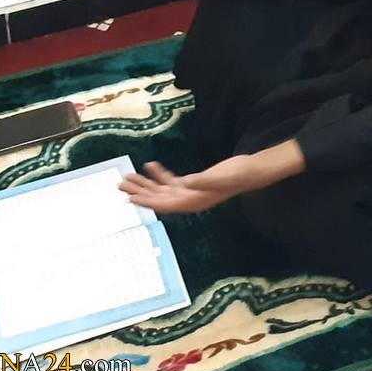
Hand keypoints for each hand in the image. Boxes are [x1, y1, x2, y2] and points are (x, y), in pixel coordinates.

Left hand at [119, 158, 250, 214]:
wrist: (251, 171)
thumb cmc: (237, 175)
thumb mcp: (219, 177)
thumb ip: (201, 181)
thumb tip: (184, 183)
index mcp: (192, 202)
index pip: (163, 204)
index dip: (146, 202)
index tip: (129, 199)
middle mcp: (187, 200)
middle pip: (157, 198)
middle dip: (138, 191)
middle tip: (120, 185)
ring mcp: (189, 191)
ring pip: (161, 189)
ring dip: (145, 183)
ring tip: (127, 176)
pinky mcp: (193, 182)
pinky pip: (171, 180)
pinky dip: (159, 174)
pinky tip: (150, 166)